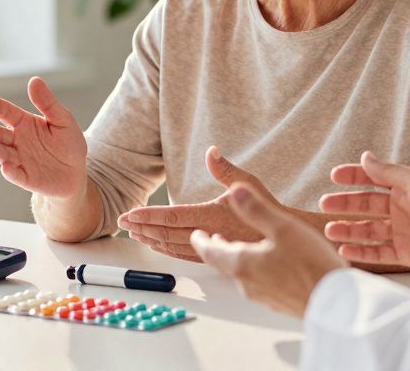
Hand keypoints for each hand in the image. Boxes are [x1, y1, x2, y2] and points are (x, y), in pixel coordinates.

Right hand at [0, 77, 87, 198]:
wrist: (76, 173)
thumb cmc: (68, 143)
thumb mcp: (63, 120)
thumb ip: (48, 103)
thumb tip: (34, 80)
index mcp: (25, 123)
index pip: (8, 113)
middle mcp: (17, 141)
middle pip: (0, 135)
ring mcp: (20, 160)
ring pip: (4, 154)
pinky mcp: (26, 178)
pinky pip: (16, 175)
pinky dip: (10, 172)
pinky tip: (6, 167)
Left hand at [118, 146, 273, 261]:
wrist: (288, 238)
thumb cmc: (269, 208)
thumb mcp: (249, 184)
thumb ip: (225, 169)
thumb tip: (210, 151)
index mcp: (214, 216)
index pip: (174, 216)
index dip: (149, 215)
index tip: (129, 214)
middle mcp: (210, 235)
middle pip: (167, 234)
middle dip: (142, 227)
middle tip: (121, 223)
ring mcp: (212, 249)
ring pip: (173, 247)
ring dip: (151, 239)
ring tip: (133, 233)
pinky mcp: (216, 258)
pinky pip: (184, 255)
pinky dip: (166, 250)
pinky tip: (156, 245)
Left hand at [191, 181, 346, 317]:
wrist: (339, 305)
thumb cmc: (312, 266)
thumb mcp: (283, 228)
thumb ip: (256, 209)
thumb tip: (233, 189)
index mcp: (242, 263)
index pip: (209, 251)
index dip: (199, 240)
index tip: (194, 233)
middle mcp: (247, 283)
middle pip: (223, 262)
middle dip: (215, 248)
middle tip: (210, 238)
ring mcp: (263, 296)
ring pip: (241, 273)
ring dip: (235, 258)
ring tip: (237, 247)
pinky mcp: (279, 302)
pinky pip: (259, 282)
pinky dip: (254, 269)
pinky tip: (267, 264)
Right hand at [319, 151, 409, 271]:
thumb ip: (387, 171)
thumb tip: (365, 156)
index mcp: (406, 187)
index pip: (374, 179)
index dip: (353, 177)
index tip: (334, 177)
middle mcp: (403, 208)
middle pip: (367, 205)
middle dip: (345, 205)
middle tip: (324, 205)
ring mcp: (404, 231)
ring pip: (369, 230)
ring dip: (349, 229)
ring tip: (330, 230)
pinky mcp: (407, 254)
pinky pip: (379, 252)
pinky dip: (362, 252)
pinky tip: (345, 249)